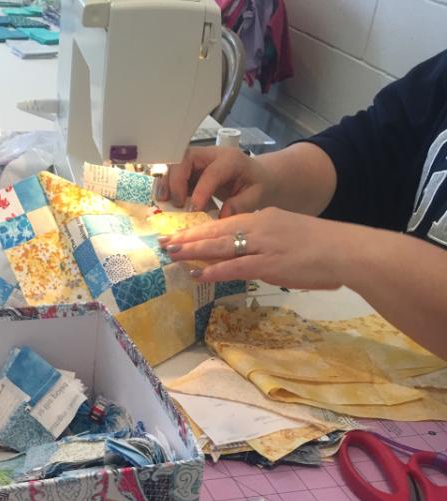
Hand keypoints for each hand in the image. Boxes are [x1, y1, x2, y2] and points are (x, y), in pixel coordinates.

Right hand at [160, 146, 277, 215]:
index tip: (194, 209)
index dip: (201, 190)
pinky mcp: (190, 170)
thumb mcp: (255, 196)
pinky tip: (164, 200)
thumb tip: (222, 216)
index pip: (212, 172)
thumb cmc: (255, 185)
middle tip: (178, 203)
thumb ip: (240, 205)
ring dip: (167, 182)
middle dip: (177, 180)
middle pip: (186, 159)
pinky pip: (174, 174)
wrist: (254, 177)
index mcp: (230, 160)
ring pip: (175, 164)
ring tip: (164, 201)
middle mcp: (211, 155)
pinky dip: (167, 186)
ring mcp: (198, 161)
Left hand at [160, 207, 354, 289]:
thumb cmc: (323, 248)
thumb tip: (251, 257)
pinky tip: (198, 273)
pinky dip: (214, 269)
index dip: (201, 229)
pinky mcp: (268, 262)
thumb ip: (268, 244)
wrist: (345, 250)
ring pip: (221, 245)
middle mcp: (260, 226)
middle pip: (217, 231)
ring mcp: (263, 244)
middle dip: (188, 237)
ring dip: (194, 250)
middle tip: (165, 242)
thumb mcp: (290, 237)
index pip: (226, 222)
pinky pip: (235, 265)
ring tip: (172, 254)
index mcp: (265, 218)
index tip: (181, 234)